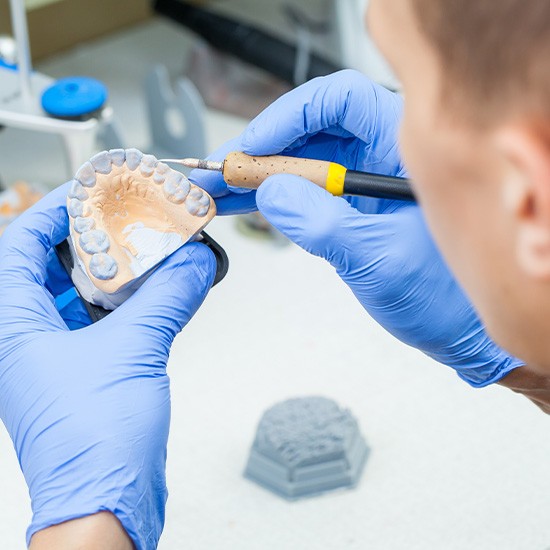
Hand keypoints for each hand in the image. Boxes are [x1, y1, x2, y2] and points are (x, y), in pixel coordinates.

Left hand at [0, 183, 215, 546]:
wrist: (108, 501)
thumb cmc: (93, 442)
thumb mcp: (132, 350)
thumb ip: (167, 298)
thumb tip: (195, 262)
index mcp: (14, 328)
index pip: (19, 248)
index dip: (50, 213)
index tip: (85, 193)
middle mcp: (30, 340)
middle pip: (53, 268)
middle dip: (91, 240)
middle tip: (125, 216)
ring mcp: (60, 357)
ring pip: (85, 297)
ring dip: (118, 273)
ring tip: (150, 248)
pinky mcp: (91, 372)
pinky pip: (110, 324)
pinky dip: (136, 304)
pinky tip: (164, 291)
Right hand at [224, 70, 521, 385]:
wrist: (457, 329)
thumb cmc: (444, 295)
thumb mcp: (381, 260)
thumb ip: (324, 225)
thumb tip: (271, 193)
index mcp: (405, 149)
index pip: (342, 101)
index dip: (292, 116)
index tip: (254, 146)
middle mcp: (381, 156)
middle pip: (310, 130)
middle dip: (260, 151)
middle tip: (219, 172)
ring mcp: (361, 183)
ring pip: (299, 162)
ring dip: (255, 176)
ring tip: (214, 191)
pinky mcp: (347, 209)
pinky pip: (301, 192)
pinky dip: (267, 198)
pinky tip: (236, 205)